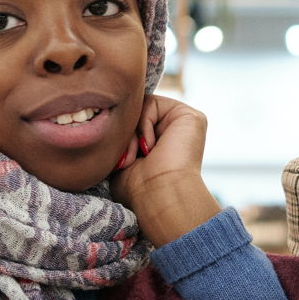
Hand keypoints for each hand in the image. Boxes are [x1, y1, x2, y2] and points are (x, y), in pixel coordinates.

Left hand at [111, 95, 217, 244]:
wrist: (158, 196)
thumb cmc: (137, 189)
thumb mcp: (122, 159)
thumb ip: (120, 139)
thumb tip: (107, 122)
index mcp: (162, 144)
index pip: (131, 125)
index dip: (119, 138)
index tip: (121, 164)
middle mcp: (175, 132)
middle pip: (135, 113)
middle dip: (125, 135)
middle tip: (127, 160)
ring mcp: (183, 123)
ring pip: (140, 107)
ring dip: (132, 133)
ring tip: (138, 156)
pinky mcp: (191, 116)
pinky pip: (151, 103)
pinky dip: (143, 125)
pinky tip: (150, 147)